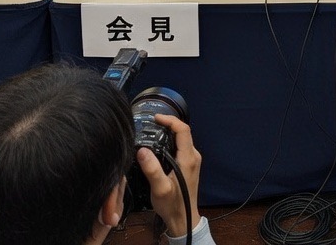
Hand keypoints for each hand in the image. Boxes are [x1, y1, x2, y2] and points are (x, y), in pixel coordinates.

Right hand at [135, 114, 201, 238]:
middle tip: (151, 123)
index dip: (170, 120)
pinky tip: (158, 145)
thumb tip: (142, 150)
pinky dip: (170, 141)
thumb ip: (152, 169)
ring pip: (182, 139)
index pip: (183, 130)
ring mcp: (191, 161)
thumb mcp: (160, 188)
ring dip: (169, 132)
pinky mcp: (188, 166)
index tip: (156, 118)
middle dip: (168, 124)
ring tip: (153, 130)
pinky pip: (180, 147)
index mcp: (188, 158)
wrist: (183, 218)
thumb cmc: (173, 205)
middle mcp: (193, 157)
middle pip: (183, 132)